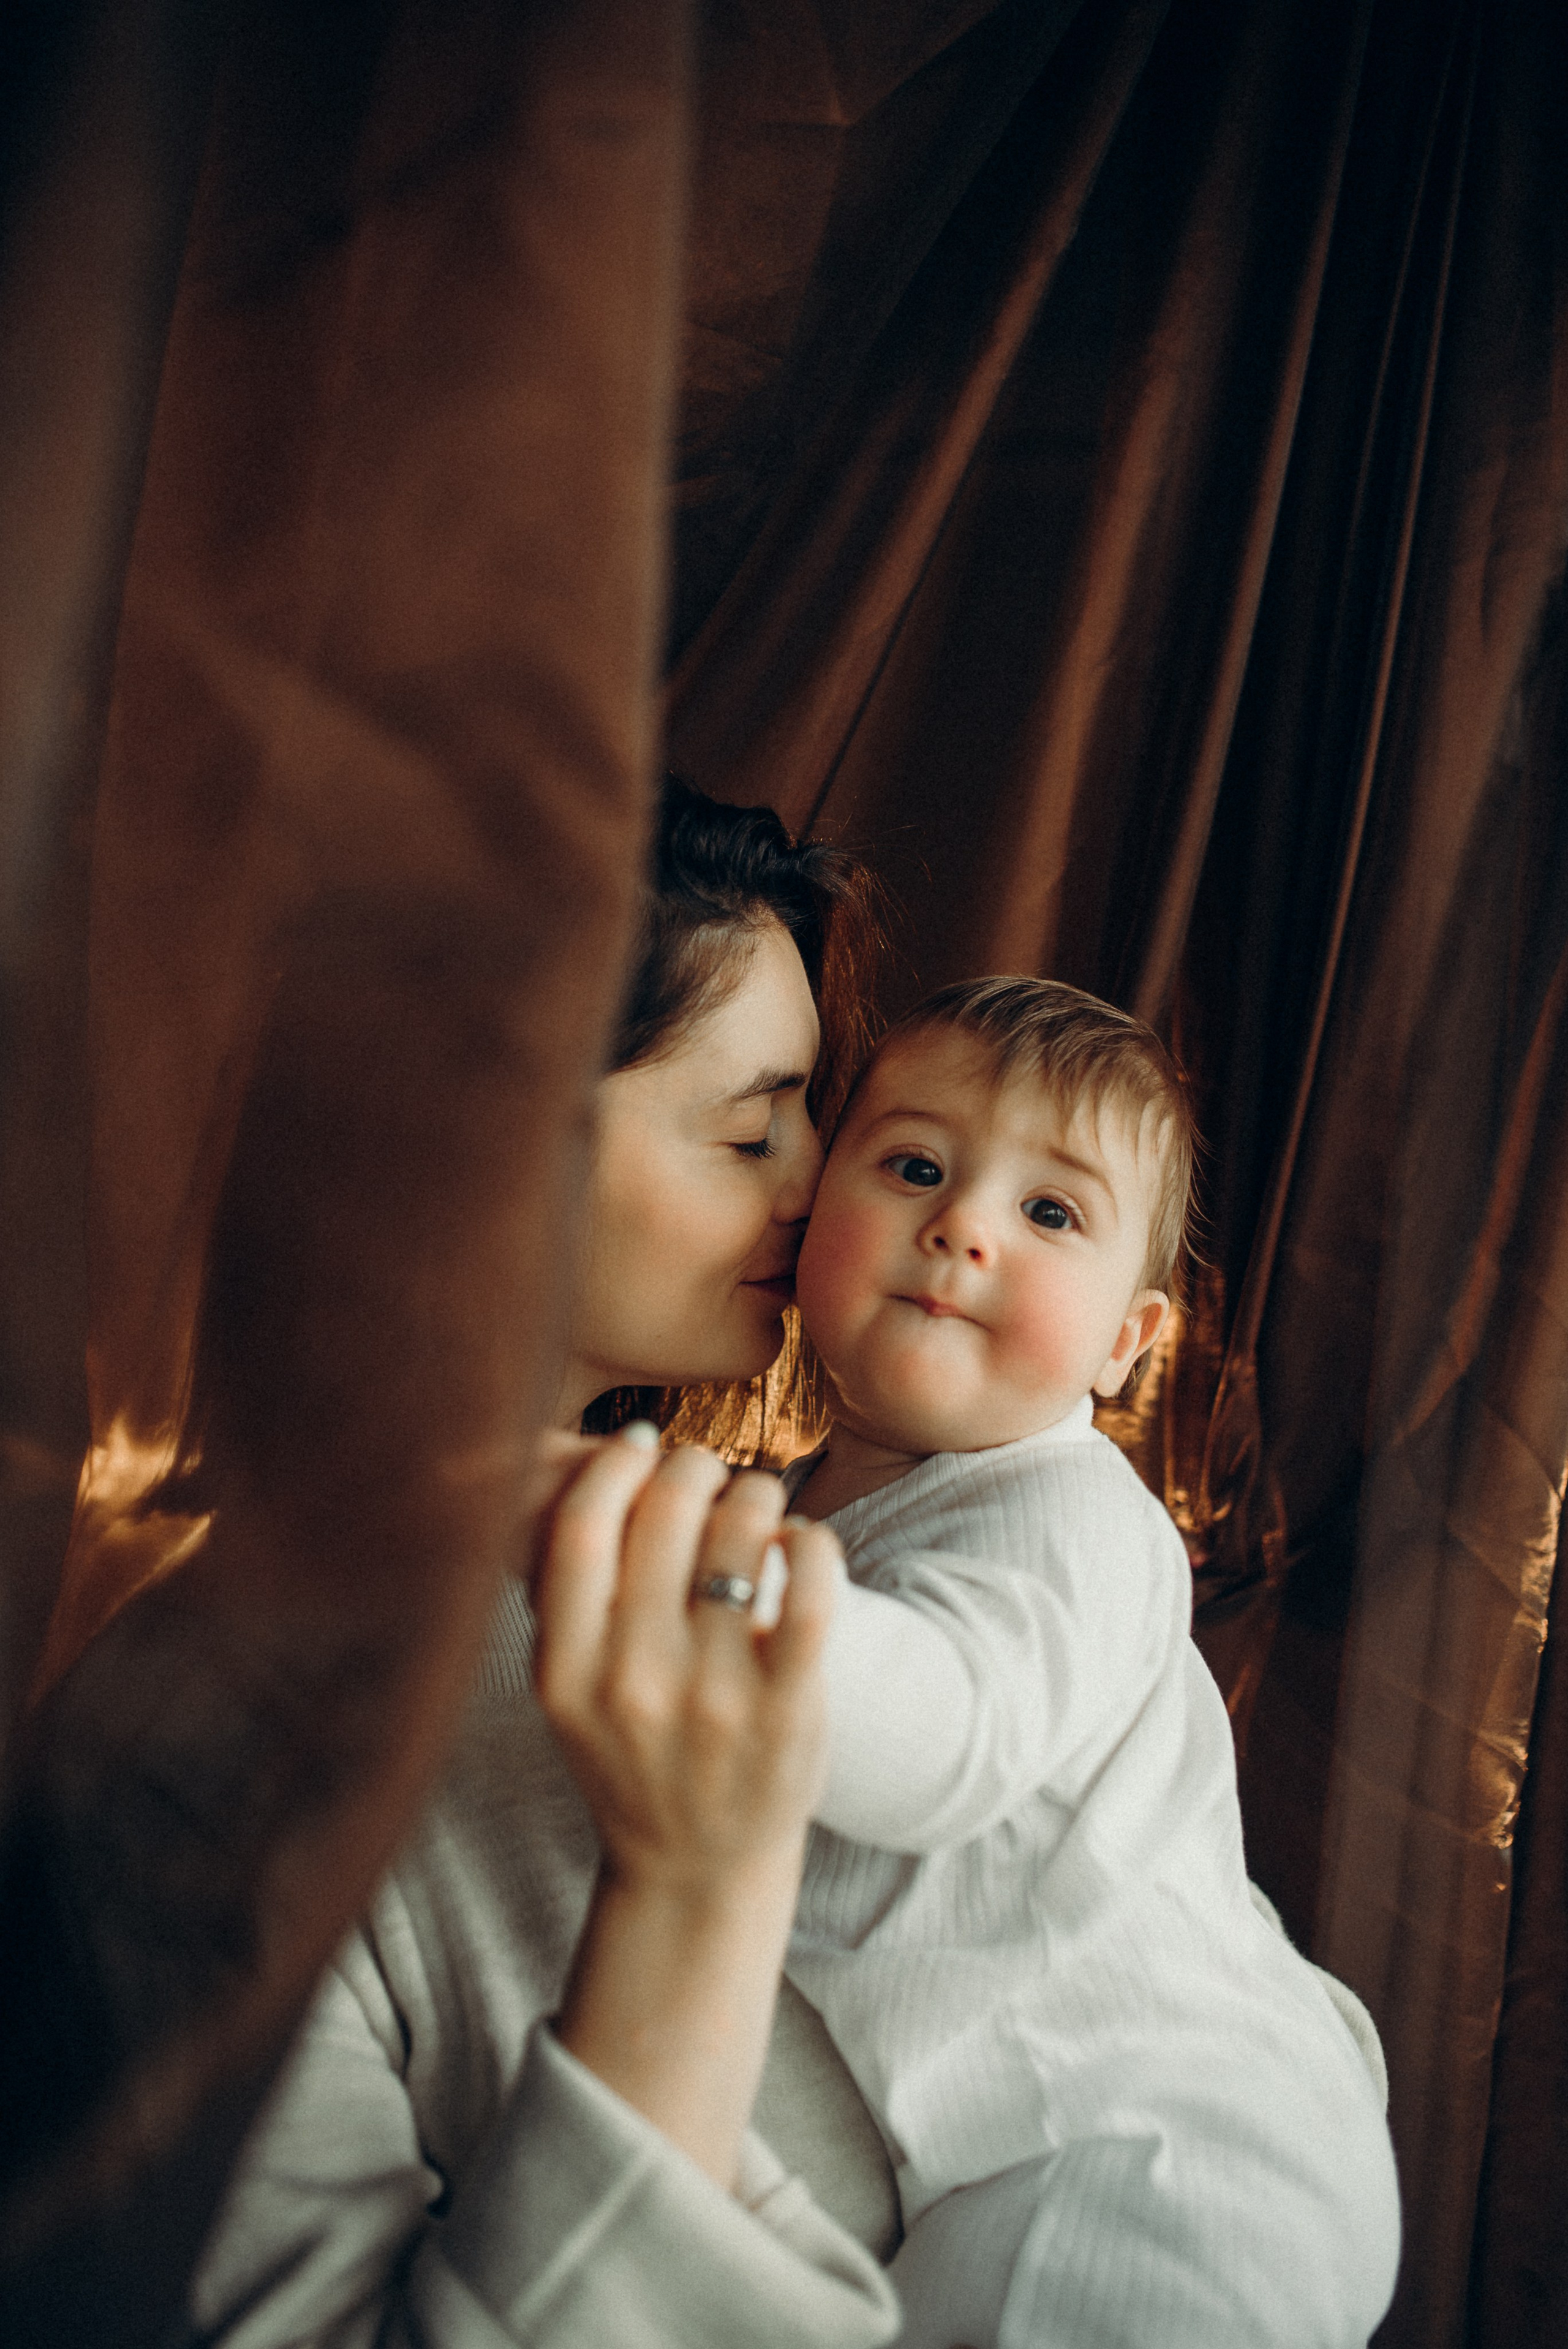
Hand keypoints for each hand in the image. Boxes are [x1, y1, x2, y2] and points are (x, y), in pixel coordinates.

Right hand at [530, 1426, 841, 2182]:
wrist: (695, 1868)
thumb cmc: (631, 1753)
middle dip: (692, 1466)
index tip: (638, 1446)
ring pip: (741, 1535)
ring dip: (755, 1494)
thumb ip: (566, 1592)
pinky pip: (812, 1592)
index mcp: (565, 1673)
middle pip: (664, 1515)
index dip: (614, 1465)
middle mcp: (632, 1684)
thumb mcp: (567, 1689)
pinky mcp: (788, 1713)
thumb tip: (594, 1459)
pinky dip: (812, 1543)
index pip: (580, 1529)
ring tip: (756, 1500)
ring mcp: (714, 1701)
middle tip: (705, 1469)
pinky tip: (802, 1541)